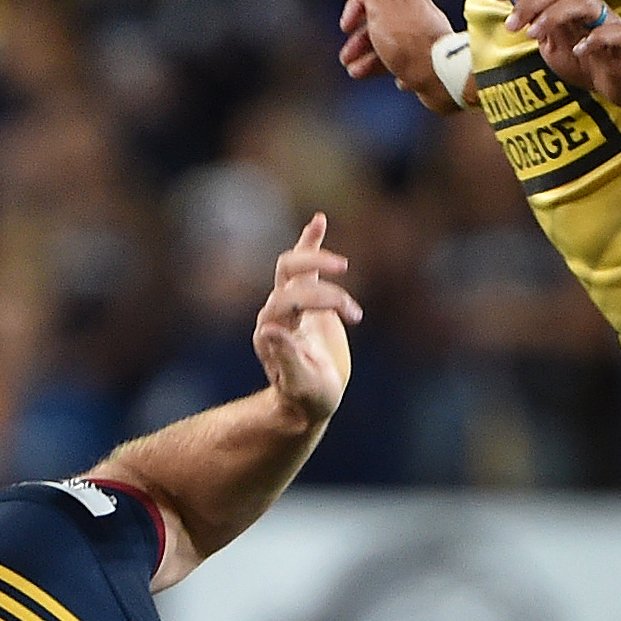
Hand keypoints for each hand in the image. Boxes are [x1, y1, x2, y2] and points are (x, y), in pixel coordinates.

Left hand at [253, 214, 361, 427]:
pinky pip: (304, 264)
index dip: (318, 302)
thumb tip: (267, 330)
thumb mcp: (302, 384)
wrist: (310, 399)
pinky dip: (311, 242)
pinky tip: (319, 220)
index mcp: (270, 331)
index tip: (352, 316)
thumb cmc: (307, 398)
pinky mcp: (306, 297)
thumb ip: (286, 359)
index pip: (287, 301)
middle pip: (292, 280)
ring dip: (317, 258)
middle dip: (324, 286)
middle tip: (353, 306)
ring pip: (293, 265)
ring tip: (343, 266)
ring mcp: (289, 302)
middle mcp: (274, 313)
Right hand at [338, 0, 455, 108]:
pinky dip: (390, 68)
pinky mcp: (428, 60)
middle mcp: (417, 14)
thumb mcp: (380, 5)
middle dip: (359, 38)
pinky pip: (405, 61)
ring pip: (391, 43)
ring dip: (369, 57)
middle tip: (347, 53)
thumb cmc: (411, 42)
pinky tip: (389, 76)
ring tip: (356, 70)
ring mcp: (423, 38)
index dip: (355, 6)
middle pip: (381, 20)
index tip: (346, 25)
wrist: (439, 74)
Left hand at [496, 0, 620, 108]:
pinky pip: (612, 32)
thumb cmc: (588, 59)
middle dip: (530, 1)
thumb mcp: (552, 44)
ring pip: (581, 1)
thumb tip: (512, 5)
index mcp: (567, 2)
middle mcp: (586, 5)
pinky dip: (594, 39)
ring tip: (533, 34)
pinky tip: (578, 51)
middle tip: (511, 25)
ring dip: (553, 15)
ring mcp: (605, 21)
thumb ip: (535, 24)